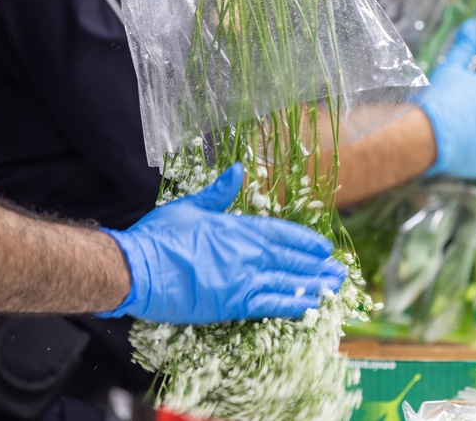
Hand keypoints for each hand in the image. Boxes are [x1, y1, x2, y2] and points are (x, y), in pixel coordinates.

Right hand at [99, 164, 346, 323]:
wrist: (136, 268)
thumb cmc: (157, 237)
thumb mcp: (190, 206)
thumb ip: (218, 193)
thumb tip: (238, 170)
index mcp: (237, 228)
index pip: (280, 233)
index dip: (303, 240)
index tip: (322, 246)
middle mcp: (245, 252)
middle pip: (289, 259)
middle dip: (315, 265)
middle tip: (339, 270)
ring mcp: (241, 279)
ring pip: (286, 281)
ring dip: (312, 284)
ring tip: (333, 288)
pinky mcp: (232, 303)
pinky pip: (270, 304)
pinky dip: (292, 304)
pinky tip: (310, 306)